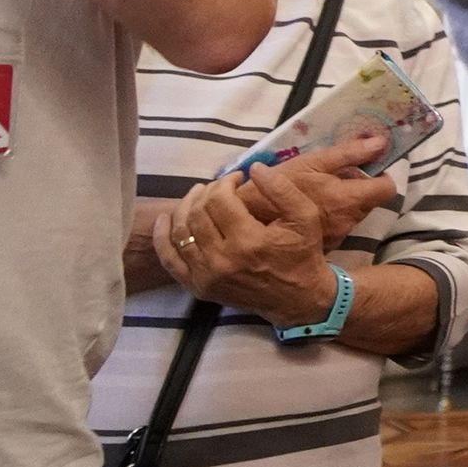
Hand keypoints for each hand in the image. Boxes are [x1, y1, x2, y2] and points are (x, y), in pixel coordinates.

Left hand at [157, 155, 387, 325]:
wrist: (297, 300)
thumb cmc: (303, 255)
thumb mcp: (305, 217)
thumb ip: (281, 189)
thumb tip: (253, 167)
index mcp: (248, 241)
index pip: (219, 200)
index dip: (224, 182)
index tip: (236, 178)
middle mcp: (221, 260)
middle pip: (197, 213)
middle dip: (205, 192)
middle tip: (219, 187)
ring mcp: (206, 276)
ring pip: (180, 232)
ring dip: (185, 208)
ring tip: (198, 196)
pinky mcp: (198, 287)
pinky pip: (170, 260)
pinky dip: (162, 238)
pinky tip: (165, 220)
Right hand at [258, 130, 404, 246]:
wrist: (249, 218)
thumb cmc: (280, 184)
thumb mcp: (312, 163)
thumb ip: (348, 153)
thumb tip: (380, 142)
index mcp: (348, 199)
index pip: (387, 190)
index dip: (381, 176)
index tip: (367, 167)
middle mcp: (348, 222)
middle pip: (369, 201)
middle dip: (358, 187)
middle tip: (335, 176)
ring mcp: (337, 236)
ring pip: (353, 213)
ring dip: (344, 201)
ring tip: (319, 190)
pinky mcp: (325, 244)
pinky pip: (338, 225)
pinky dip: (331, 214)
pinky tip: (312, 205)